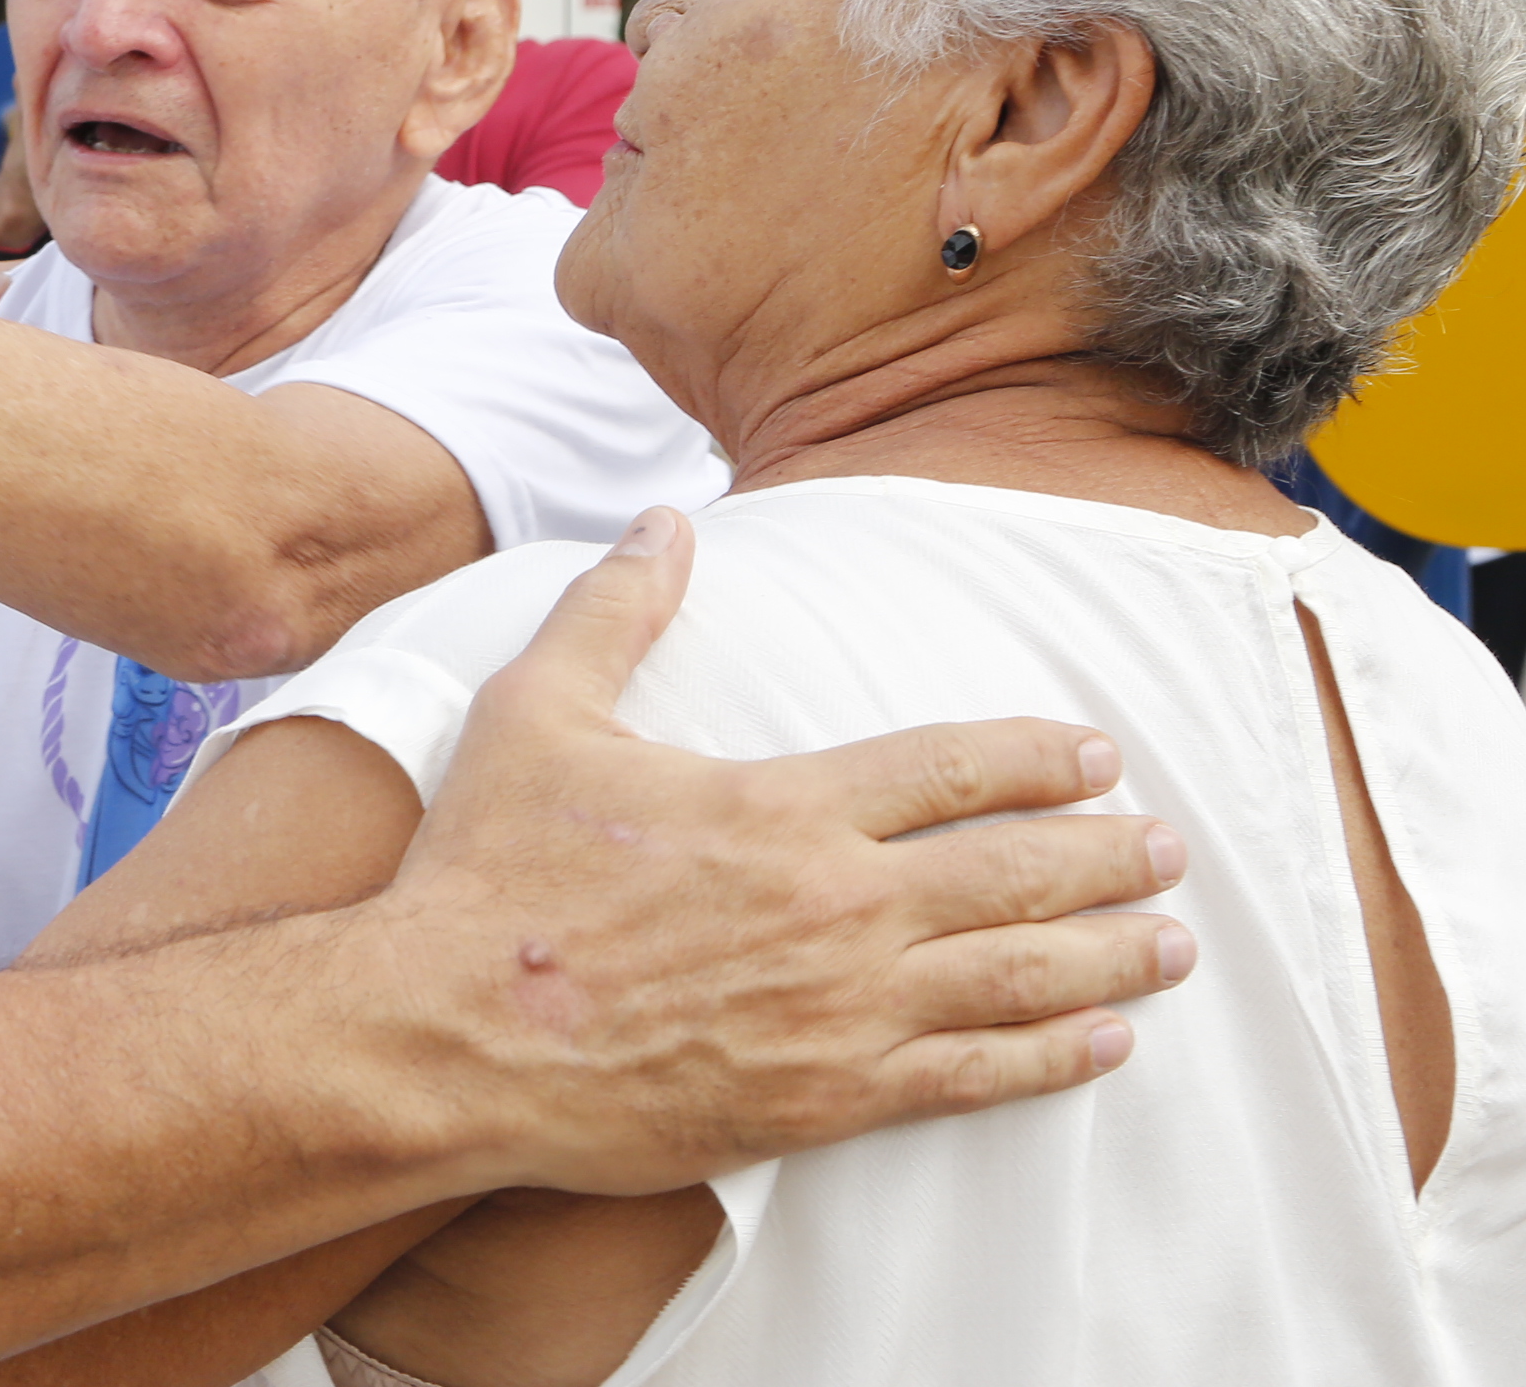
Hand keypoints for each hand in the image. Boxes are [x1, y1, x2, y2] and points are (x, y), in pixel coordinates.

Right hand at [381, 508, 1192, 1198]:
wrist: (449, 1032)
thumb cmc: (488, 873)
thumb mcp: (535, 713)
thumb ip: (613, 613)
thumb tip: (661, 522)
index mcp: (781, 806)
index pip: (950, 768)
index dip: (1037, 757)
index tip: (1096, 755)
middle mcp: (835, 906)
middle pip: (1015, 873)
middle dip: (1106, 855)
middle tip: (1166, 846)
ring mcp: (840, 1010)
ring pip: (1018, 977)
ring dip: (1109, 956)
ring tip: (1171, 943)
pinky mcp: (824, 1098)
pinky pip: (970, 1077)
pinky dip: (1050, 1059)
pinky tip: (1103, 1046)